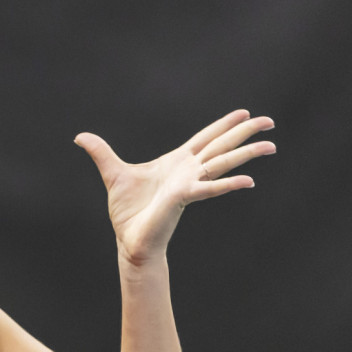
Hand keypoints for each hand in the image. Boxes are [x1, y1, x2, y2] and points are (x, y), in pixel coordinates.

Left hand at [74, 110, 275, 264]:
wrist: (129, 239)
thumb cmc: (127, 211)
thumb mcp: (113, 174)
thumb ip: (100, 153)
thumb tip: (80, 136)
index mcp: (176, 162)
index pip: (205, 138)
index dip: (223, 125)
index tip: (243, 113)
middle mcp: (188, 171)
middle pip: (221, 146)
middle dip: (244, 134)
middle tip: (270, 121)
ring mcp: (189, 184)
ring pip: (223, 164)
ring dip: (246, 154)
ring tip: (271, 146)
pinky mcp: (184, 198)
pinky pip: (210, 189)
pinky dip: (229, 184)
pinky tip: (249, 181)